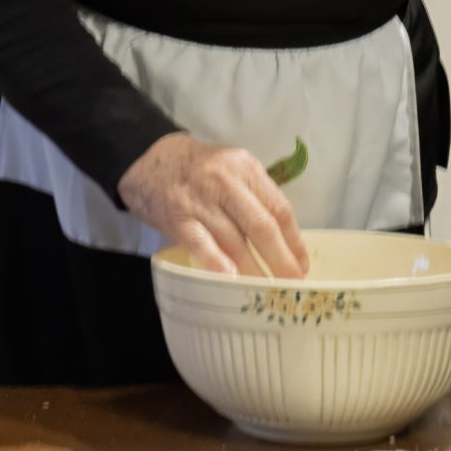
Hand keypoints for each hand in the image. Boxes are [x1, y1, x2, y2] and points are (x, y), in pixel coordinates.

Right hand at [117, 133, 309, 278]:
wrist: (148, 159)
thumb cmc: (199, 170)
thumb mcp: (232, 169)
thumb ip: (255, 197)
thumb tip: (283, 241)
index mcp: (245, 168)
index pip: (279, 208)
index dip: (294, 240)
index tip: (301, 264)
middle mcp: (225, 181)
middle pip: (261, 226)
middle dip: (280, 259)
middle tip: (291, 283)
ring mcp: (199, 200)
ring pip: (234, 240)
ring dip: (253, 269)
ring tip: (266, 291)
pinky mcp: (177, 217)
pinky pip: (200, 243)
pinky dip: (217, 262)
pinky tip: (231, 279)